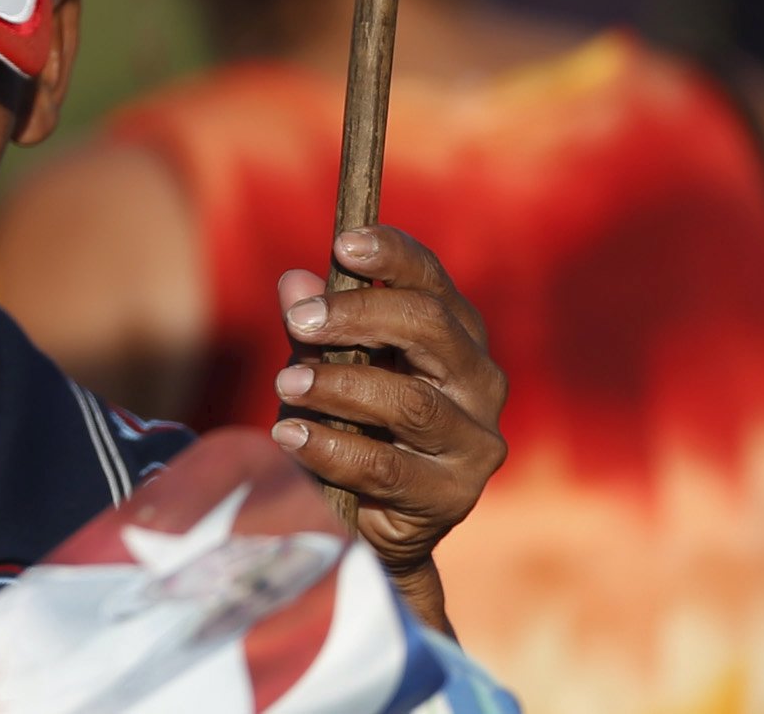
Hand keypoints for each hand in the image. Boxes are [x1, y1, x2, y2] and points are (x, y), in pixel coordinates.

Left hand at [270, 226, 506, 622]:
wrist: (366, 519)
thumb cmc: (349, 423)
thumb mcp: (326, 366)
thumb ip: (314, 328)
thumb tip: (293, 282)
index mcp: (456, 337)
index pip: (434, 283)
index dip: (394, 257)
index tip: (342, 244)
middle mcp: (479, 384)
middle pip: (431, 328)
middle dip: (358, 316)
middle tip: (298, 321)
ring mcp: (474, 443)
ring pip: (410, 401)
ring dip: (338, 386)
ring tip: (284, 383)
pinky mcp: (451, 496)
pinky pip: (386, 466)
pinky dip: (329, 447)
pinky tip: (288, 435)